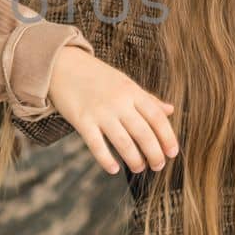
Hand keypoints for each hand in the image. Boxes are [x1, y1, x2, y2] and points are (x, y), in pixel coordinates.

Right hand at [48, 48, 178, 174]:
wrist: (62, 65)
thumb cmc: (97, 76)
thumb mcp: (125, 82)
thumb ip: (147, 98)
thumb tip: (170, 110)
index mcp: (132, 91)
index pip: (157, 117)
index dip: (168, 137)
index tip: (173, 152)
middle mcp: (119, 102)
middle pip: (143, 133)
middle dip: (154, 154)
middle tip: (158, 166)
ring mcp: (100, 112)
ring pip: (123, 142)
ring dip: (135, 160)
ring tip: (139, 168)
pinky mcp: (82, 120)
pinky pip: (96, 145)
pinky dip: (106, 160)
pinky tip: (114, 169)